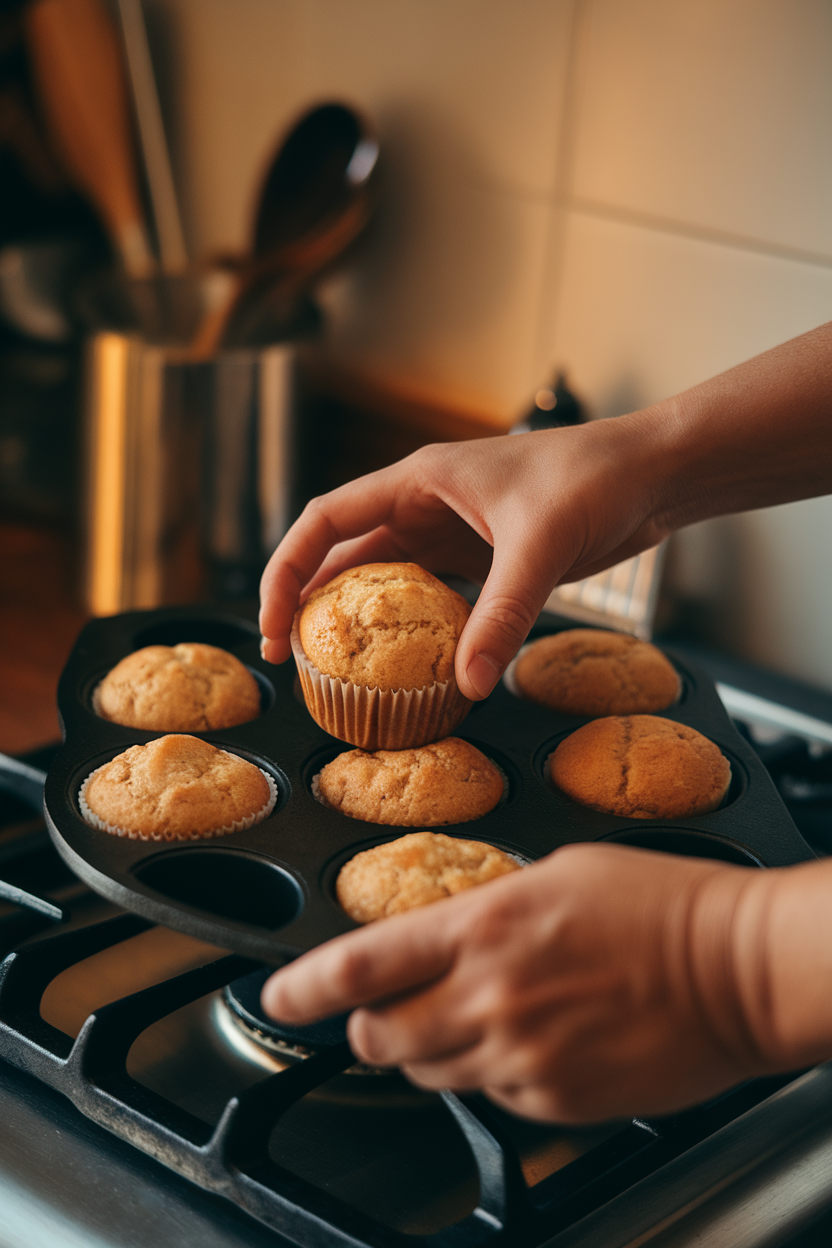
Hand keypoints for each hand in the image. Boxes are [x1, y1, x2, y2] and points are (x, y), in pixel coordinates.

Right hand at [259, 416, 670, 698]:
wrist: (653, 474)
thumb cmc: (595, 479)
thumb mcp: (540, 545)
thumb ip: (502, 614)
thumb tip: (468, 683)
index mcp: (420, 480)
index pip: (325, 521)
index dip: (287, 570)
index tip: (273, 624)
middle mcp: (427, 505)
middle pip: (346, 556)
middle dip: (312, 605)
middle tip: (293, 662)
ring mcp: (456, 533)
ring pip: (389, 582)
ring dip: (364, 624)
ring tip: (340, 673)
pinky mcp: (487, 560)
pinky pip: (437, 600)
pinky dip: (421, 632)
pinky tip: (416, 668)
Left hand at [261, 843, 777, 1122]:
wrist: (734, 968)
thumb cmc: (658, 903)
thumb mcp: (554, 875)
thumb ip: (483, 912)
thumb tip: (442, 940)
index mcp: (483, 925)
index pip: (360, 966)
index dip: (304, 988)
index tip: (277, 997)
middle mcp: (488, 996)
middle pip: (378, 1035)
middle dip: (367, 1026)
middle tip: (382, 1011)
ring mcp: (519, 1056)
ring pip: (428, 1072)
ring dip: (428, 1048)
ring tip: (479, 1012)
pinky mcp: (553, 1102)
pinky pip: (491, 1095)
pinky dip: (491, 1071)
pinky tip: (535, 1037)